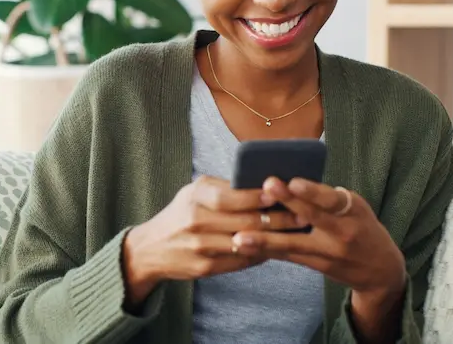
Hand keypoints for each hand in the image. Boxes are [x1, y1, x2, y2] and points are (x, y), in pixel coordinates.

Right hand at [122, 175, 301, 305]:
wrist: (151, 249)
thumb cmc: (180, 214)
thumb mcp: (194, 192)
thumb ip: (223, 188)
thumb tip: (262, 185)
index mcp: (194, 198)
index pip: (228, 197)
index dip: (255, 196)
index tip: (279, 193)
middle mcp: (195, 222)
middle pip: (243, 222)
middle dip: (276, 218)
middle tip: (301, 214)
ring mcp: (200, 247)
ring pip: (246, 243)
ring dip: (274, 238)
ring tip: (296, 232)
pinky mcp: (204, 268)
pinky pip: (240, 261)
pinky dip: (260, 254)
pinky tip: (276, 248)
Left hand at [232, 177, 405, 301]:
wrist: (381, 270)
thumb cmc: (362, 226)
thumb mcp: (354, 206)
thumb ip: (327, 196)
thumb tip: (289, 180)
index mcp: (353, 210)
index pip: (332, 199)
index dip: (313, 191)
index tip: (294, 181)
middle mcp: (343, 232)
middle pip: (312, 218)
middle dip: (287, 203)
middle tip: (265, 189)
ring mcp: (329, 252)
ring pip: (293, 244)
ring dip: (264, 239)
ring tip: (239, 236)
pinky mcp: (317, 265)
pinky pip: (288, 256)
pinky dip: (265, 250)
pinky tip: (243, 246)